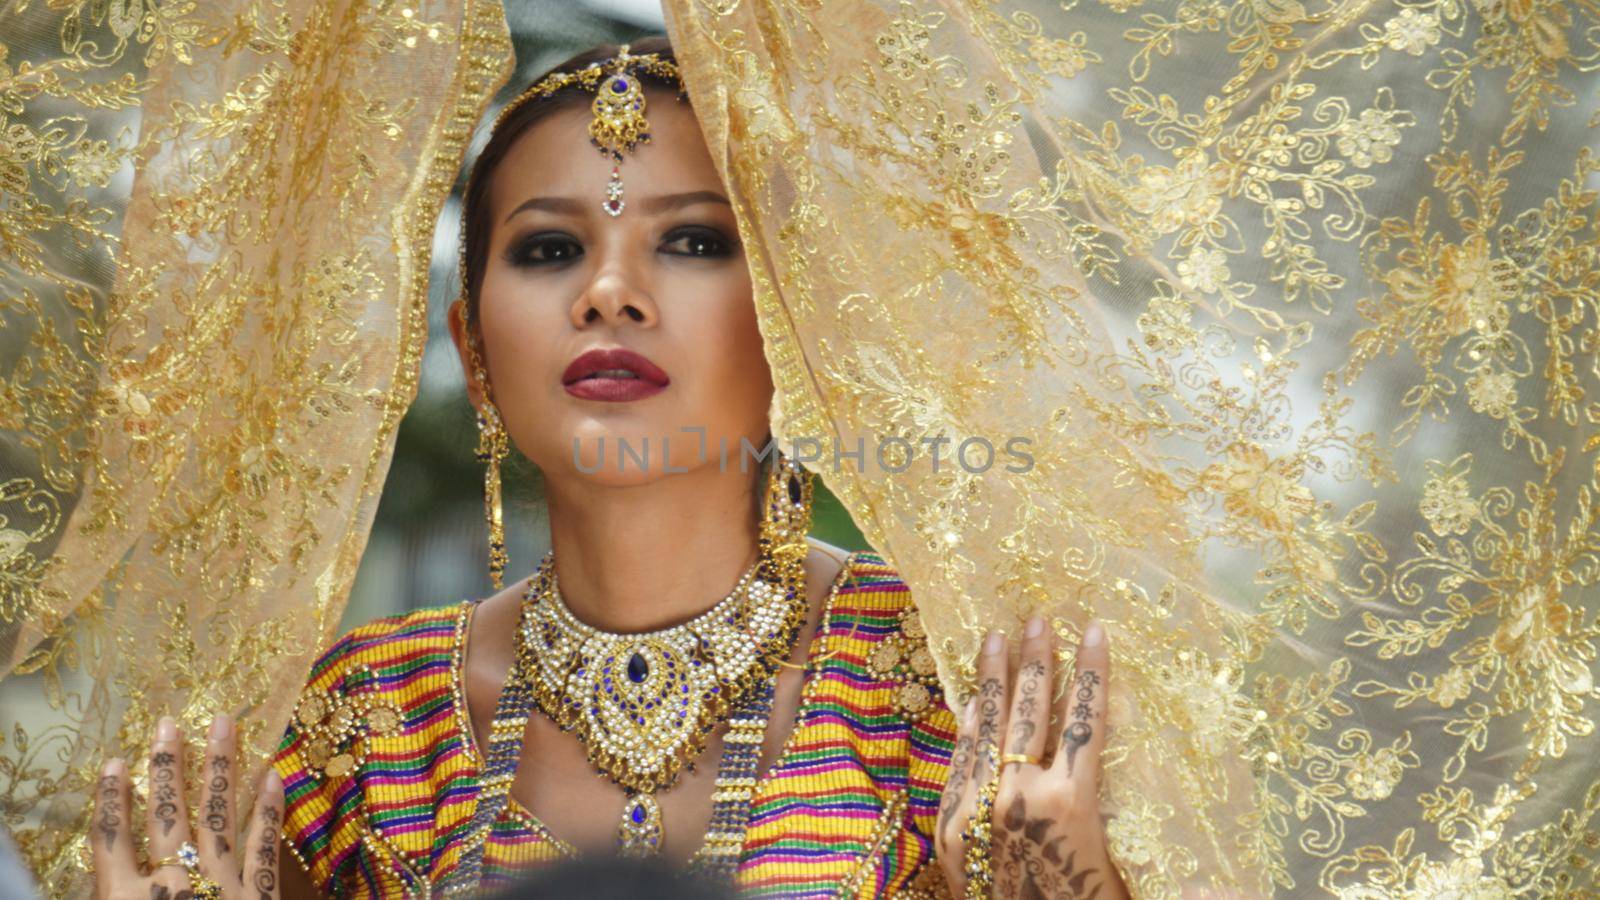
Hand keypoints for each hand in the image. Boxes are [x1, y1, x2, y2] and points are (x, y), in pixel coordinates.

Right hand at [92, 715, 284, 899]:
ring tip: (222, 725)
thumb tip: (113, 871)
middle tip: (169, 724)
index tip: (115, 762)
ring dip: (218, 768)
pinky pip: (264, 849)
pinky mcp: (259, 898)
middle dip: (167, 767)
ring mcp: (221, 886)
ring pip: (217, 818)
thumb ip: (112, 896)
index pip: (111, 840)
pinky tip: (272, 777)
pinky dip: (269, 812)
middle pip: (166, 816)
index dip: (111, 800)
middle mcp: (174, 881)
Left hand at [936, 618, 1128, 898]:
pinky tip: (973, 698)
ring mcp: (975, 810)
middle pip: (1030, 711)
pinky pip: (960, 762)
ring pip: (986, 727)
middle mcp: (1018, 797)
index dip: (1091, 672)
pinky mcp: (948, 827)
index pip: (1085, 719)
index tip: (1094, 629)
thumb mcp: (1116, 859)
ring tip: (996, 635)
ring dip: (993, 678)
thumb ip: (1105, 802)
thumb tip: (1115, 754)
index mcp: (1069, 804)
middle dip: (1037, 659)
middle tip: (1039, 615)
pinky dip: (969, 726)